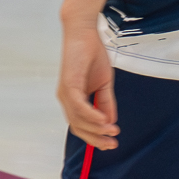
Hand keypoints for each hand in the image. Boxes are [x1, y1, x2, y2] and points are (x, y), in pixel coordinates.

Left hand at [55, 18, 118, 148]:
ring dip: (96, 128)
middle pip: (78, 127)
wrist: (84, 33)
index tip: (111, 143)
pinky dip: (91, 115)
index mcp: (74, 100)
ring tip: (112, 132)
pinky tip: (104, 121)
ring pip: (78, 119)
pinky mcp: (68, 85)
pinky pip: (78, 106)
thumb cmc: (92, 55)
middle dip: (96, 138)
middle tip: (112, 144)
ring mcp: (65, 93)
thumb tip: (111, 122)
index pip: (81, 126)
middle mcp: (66, 99)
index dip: (95, 137)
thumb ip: (106, 102)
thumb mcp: (104, 83)